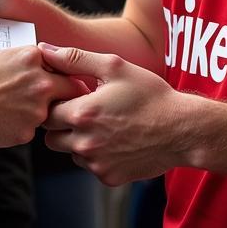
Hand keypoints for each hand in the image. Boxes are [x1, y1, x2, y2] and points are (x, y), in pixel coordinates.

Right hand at [0, 45, 85, 148]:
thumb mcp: (5, 56)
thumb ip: (31, 60)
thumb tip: (49, 63)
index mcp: (34, 58)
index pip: (66, 66)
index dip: (66, 74)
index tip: (69, 80)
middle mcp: (41, 83)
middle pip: (72, 90)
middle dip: (69, 95)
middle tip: (68, 100)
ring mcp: (37, 109)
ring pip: (50, 112)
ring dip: (41, 112)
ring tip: (14, 108)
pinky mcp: (28, 131)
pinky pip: (32, 128)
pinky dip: (23, 125)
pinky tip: (5, 119)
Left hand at [41, 44, 184, 184]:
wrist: (181, 129)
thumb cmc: (149, 94)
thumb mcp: (114, 67)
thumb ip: (74, 58)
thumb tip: (45, 50)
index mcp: (81, 114)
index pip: (46, 112)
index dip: (57, 102)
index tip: (73, 97)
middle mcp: (84, 143)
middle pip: (51, 137)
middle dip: (62, 124)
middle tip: (85, 112)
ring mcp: (96, 164)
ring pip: (69, 152)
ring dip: (78, 140)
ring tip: (104, 125)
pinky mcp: (108, 178)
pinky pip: (89, 166)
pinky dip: (96, 155)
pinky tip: (115, 140)